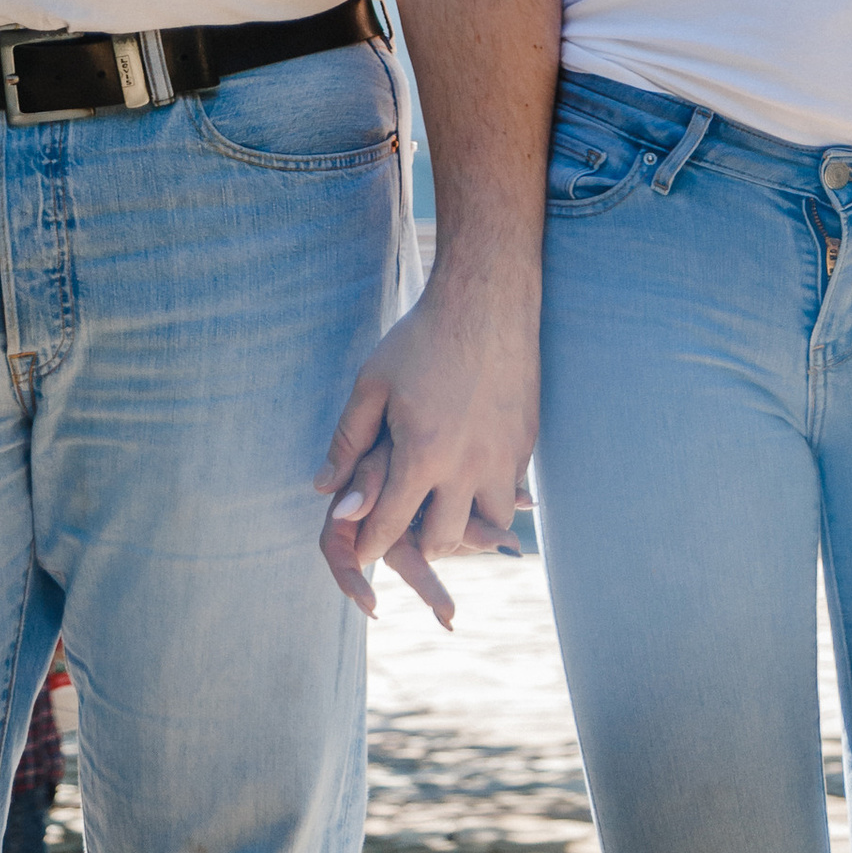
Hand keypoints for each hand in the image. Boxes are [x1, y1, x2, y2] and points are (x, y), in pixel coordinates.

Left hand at [312, 268, 536, 626]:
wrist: (486, 300)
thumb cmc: (422, 338)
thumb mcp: (373, 384)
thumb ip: (348, 441)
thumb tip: (324, 489)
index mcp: (422, 456)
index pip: (391, 525)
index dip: (372, 544)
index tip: (364, 552)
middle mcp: (467, 468)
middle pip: (443, 539)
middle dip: (418, 542)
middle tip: (406, 528)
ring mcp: (503, 457)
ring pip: (489, 525)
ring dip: (466, 525)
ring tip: (447, 508)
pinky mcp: (527, 442)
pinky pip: (512, 491)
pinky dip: (492, 494)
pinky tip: (476, 475)